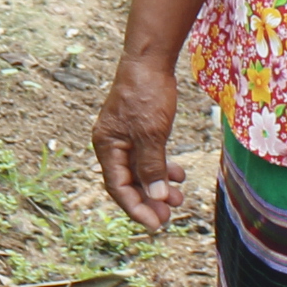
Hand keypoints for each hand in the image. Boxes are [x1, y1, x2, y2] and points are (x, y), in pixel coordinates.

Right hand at [95, 56, 187, 231]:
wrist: (149, 61)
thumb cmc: (146, 94)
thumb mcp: (151, 133)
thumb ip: (152, 166)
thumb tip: (155, 197)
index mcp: (107, 147)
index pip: (118, 187)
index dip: (136, 208)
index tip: (155, 224)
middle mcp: (112, 145)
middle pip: (128, 183)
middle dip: (149, 200)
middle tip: (170, 216)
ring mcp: (124, 138)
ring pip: (140, 171)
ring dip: (158, 186)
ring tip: (179, 197)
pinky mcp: (137, 131)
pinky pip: (147, 157)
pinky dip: (162, 168)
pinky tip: (178, 174)